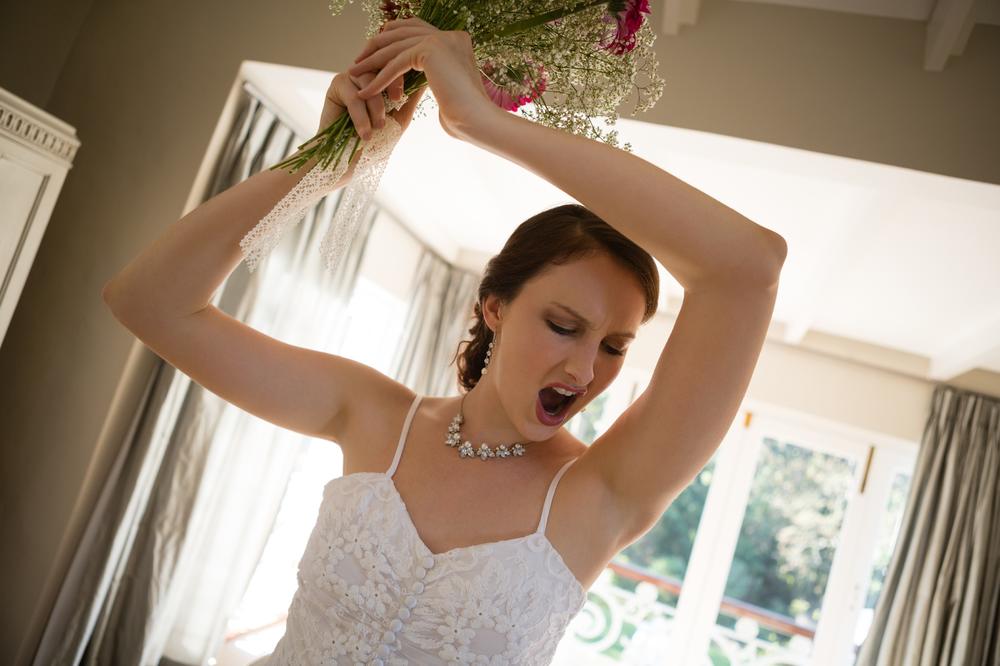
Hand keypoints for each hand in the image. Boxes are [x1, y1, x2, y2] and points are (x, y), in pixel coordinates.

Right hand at [317, 67, 424, 138]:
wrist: (351, 161)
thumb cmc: (377, 140)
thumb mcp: (399, 118)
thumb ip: (410, 98)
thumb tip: (426, 78)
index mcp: (385, 76)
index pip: (398, 63)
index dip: (406, 70)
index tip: (415, 82)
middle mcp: (369, 72)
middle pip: (383, 65)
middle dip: (393, 82)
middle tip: (398, 100)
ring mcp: (352, 76)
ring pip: (368, 80)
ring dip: (376, 105)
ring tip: (379, 126)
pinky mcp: (337, 85)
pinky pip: (353, 96)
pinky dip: (361, 117)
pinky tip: (366, 134)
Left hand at [346, 17, 496, 139]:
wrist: (478, 121)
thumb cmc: (466, 117)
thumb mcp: (446, 88)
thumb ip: (433, 75)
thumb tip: (420, 79)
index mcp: (455, 39)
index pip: (415, 29)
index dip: (392, 39)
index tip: (375, 55)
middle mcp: (449, 34)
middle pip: (401, 32)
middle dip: (376, 46)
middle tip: (358, 62)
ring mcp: (441, 39)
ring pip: (395, 47)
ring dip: (371, 61)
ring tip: (354, 74)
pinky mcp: (430, 50)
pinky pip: (395, 63)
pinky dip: (379, 78)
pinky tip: (365, 91)